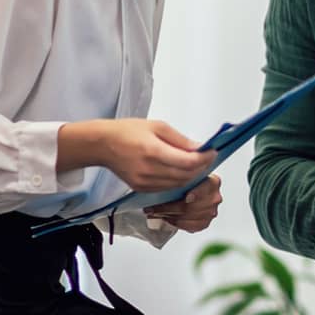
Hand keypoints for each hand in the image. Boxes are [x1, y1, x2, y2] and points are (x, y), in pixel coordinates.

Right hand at [63, 118, 215, 193]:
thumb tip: (200, 148)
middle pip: (185, 175)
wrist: (102, 145)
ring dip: (191, 176)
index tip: (212, 153)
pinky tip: (180, 171)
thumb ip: (180, 140)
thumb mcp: (157, 126)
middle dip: (200, 168)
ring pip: (178, 184)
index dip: (204, 159)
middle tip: (207, 158)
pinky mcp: (141, 188)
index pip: (187, 162)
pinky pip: (167, 188)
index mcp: (153, 151)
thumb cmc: (127, 131)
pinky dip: (177, 181)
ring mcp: (144, 182)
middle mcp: (149, 170)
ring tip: (196, 164)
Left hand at [143, 175, 220, 233]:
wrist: (192, 191)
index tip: (187, 198)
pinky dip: (176, 223)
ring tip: (155, 213)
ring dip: (169, 216)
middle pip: (192, 206)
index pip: (207, 188)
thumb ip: (181, 177)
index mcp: (213, 182)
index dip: (197, 194)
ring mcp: (211, 212)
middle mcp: (215, 197)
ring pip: (188, 217)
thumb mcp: (186, 174)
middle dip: (169, 208)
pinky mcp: (205, 223)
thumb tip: (161, 181)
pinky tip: (167, 218)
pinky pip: (190, 227)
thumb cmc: (187, 182)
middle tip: (153, 207)